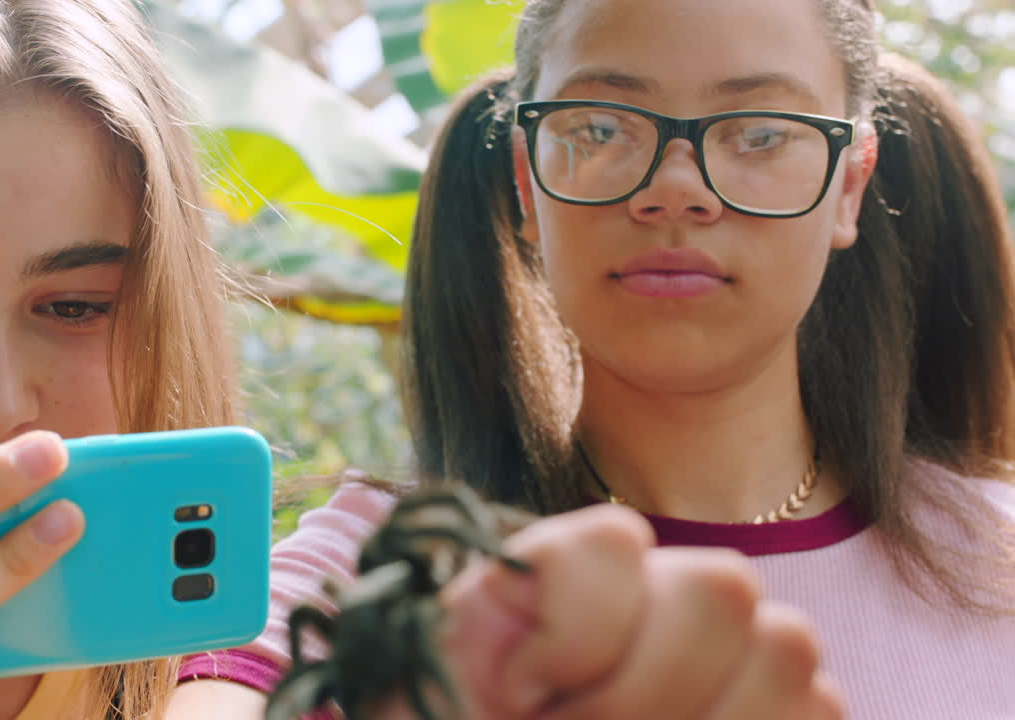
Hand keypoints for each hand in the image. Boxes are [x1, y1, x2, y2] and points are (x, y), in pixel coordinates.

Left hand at [386, 504, 844, 719]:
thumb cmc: (454, 717)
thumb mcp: (438, 689)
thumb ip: (476, 641)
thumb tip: (528, 644)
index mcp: (553, 580)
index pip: (615, 542)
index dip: (577, 631)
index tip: (514, 696)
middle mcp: (647, 595)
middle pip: (722, 586)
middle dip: (644, 693)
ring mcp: (724, 652)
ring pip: (786, 647)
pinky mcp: (778, 712)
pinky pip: (823, 708)